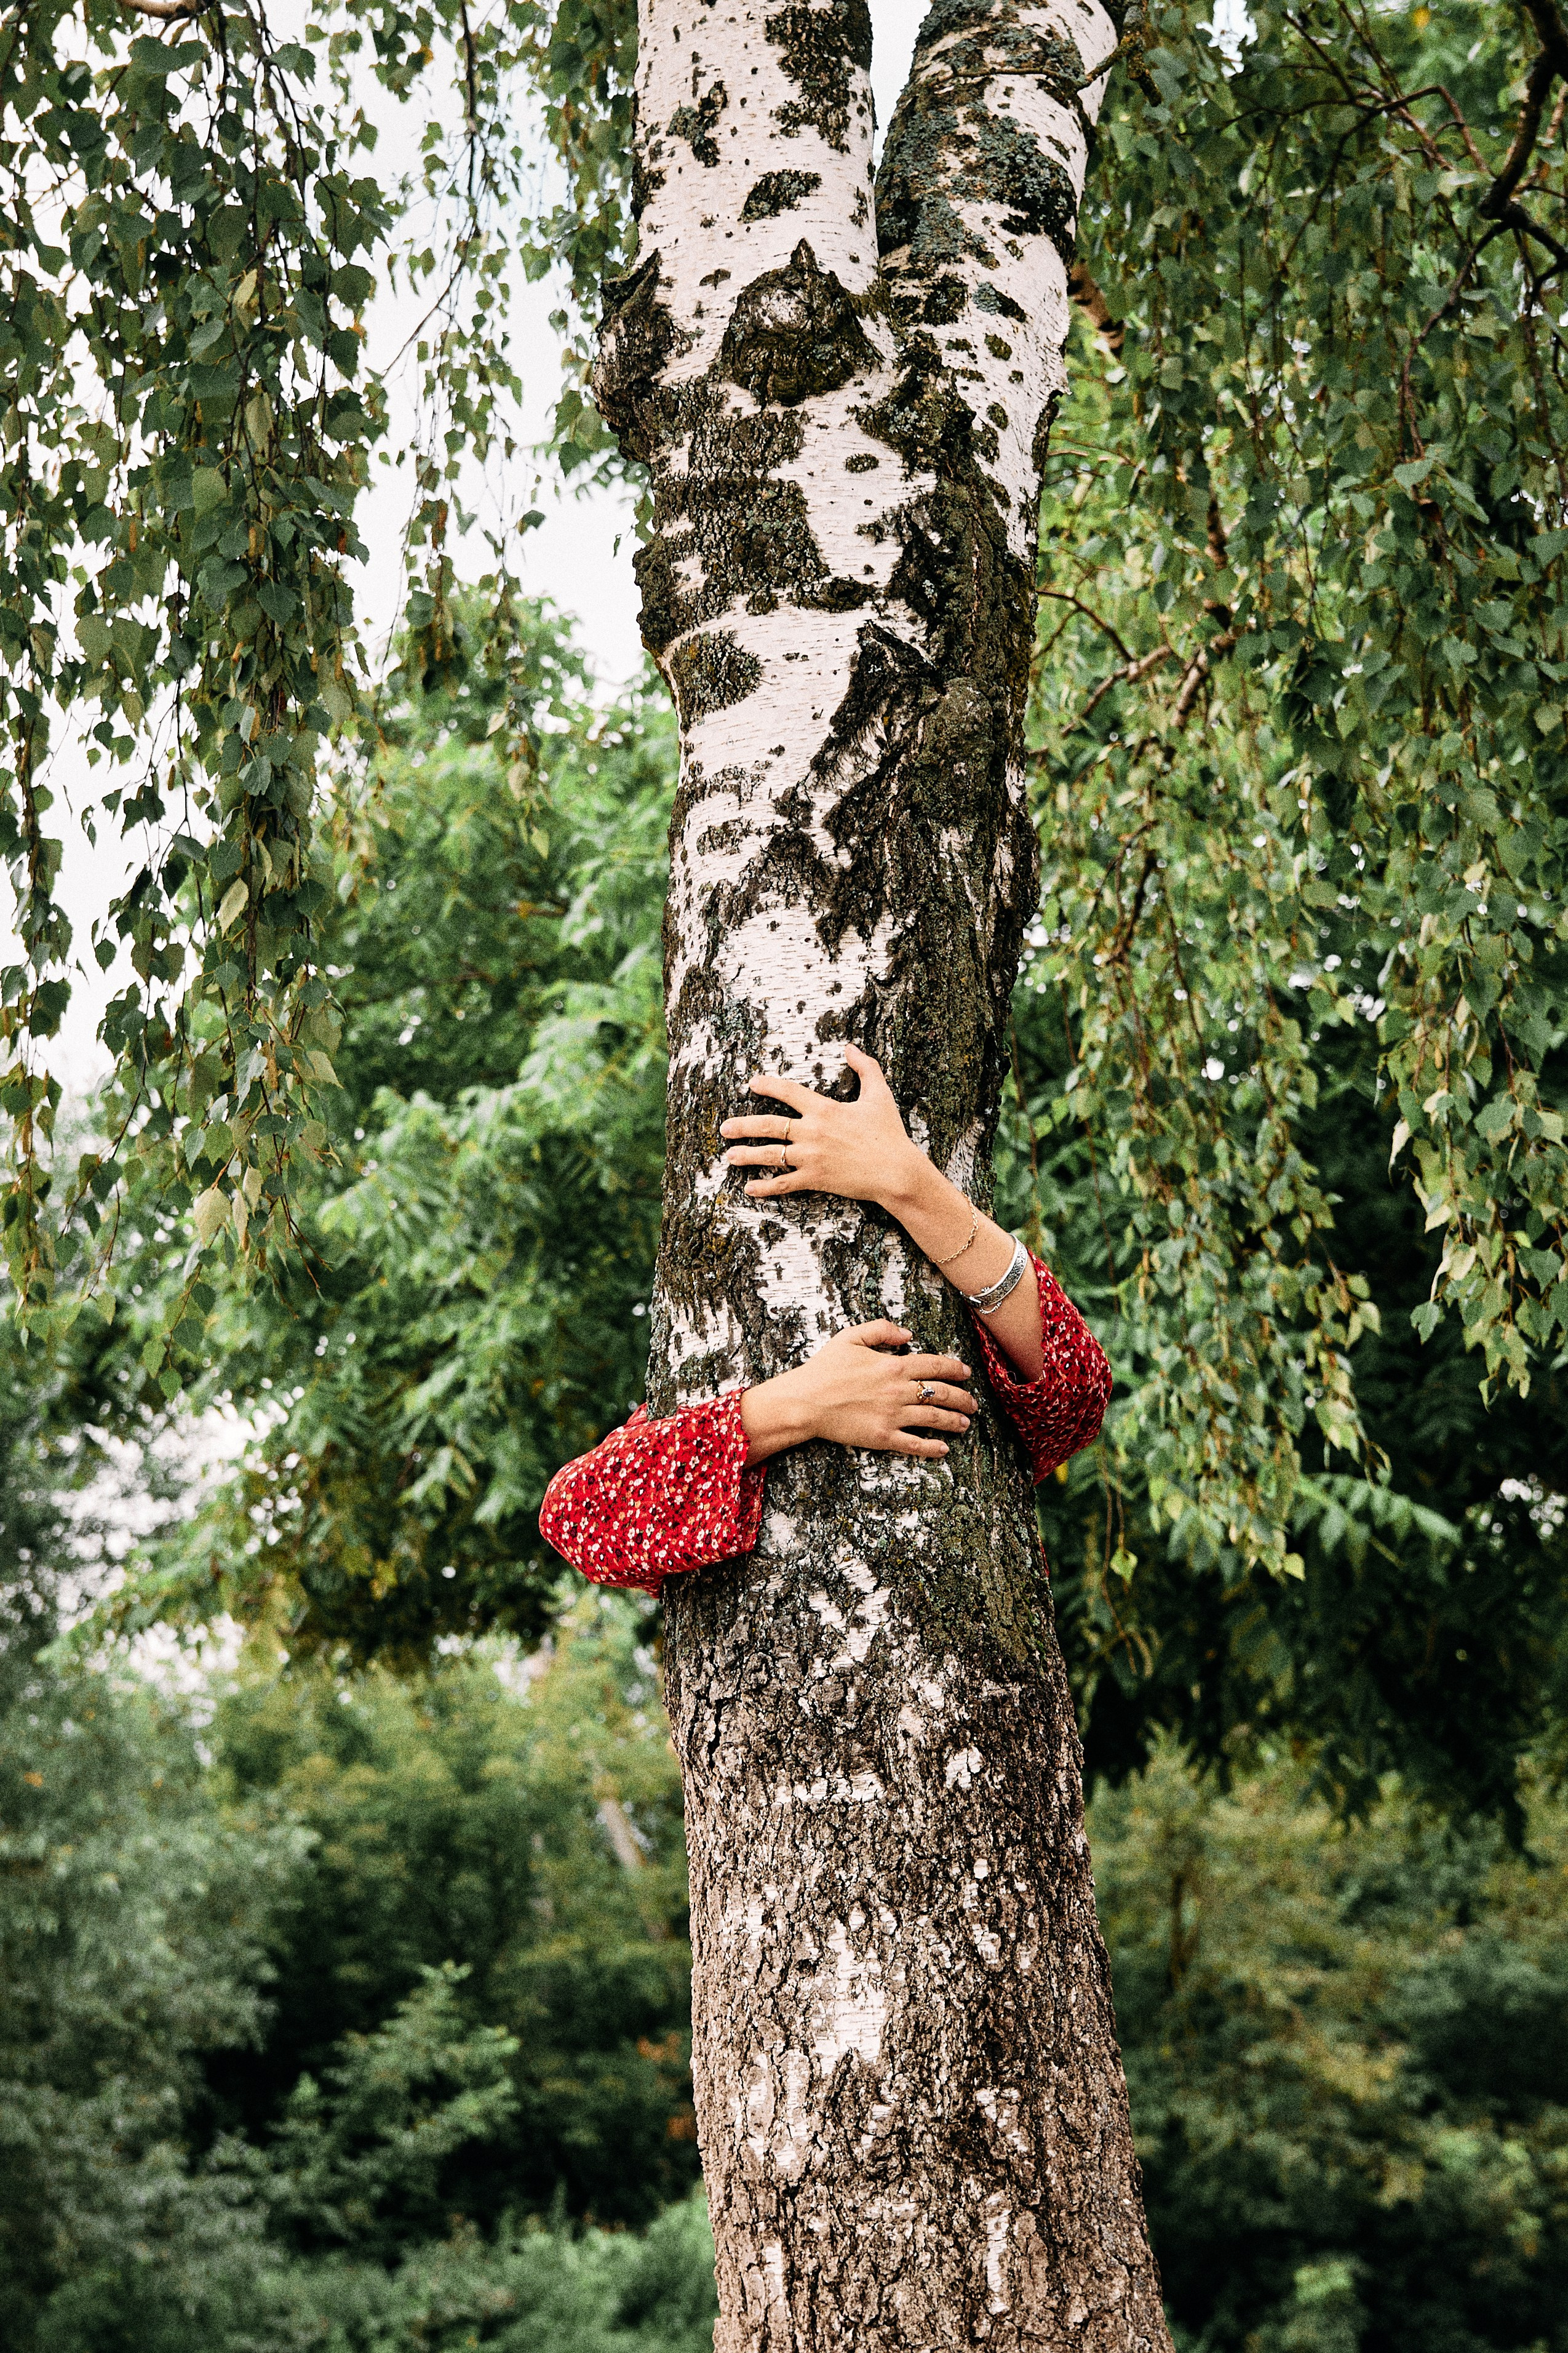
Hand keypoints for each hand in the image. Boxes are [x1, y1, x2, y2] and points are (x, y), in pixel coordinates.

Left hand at [720, 1043, 923, 1207]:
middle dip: (743, 1126)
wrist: (897, 1171)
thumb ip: (865, 1067)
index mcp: (824, 1109)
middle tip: (725, 1127)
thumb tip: (850, 1047)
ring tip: (729, 1155)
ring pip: (770, 1154)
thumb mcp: (880, 1094)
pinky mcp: (815, 1179)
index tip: (752, 1083)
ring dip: (746, 1155)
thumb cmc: (889, 1133)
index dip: (768, 1086)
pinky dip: (765, 1187)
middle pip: (768, 1125)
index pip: (788, 1092)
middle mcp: (812, 1131)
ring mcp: (811, 1157)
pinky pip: (784, 1183)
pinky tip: (749, 1188)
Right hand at [739, 1320, 978, 1463]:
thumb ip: (881, 1329)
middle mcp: (898, 1390)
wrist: (805, 1401)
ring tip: (964, 1424)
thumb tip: (908, 1334)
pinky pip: (913, 1444)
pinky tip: (943, 1449)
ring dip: (953, 1421)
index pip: (935, 1365)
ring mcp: (892, 1415)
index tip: (966, 1373)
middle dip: (962, 1398)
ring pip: (934, 1418)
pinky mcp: (882, 1437)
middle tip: (972, 1403)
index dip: (955, 1368)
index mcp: (892, 1365)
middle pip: (941, 1393)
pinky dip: (932, 1448)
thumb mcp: (850, 1337)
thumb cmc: (824, 1369)